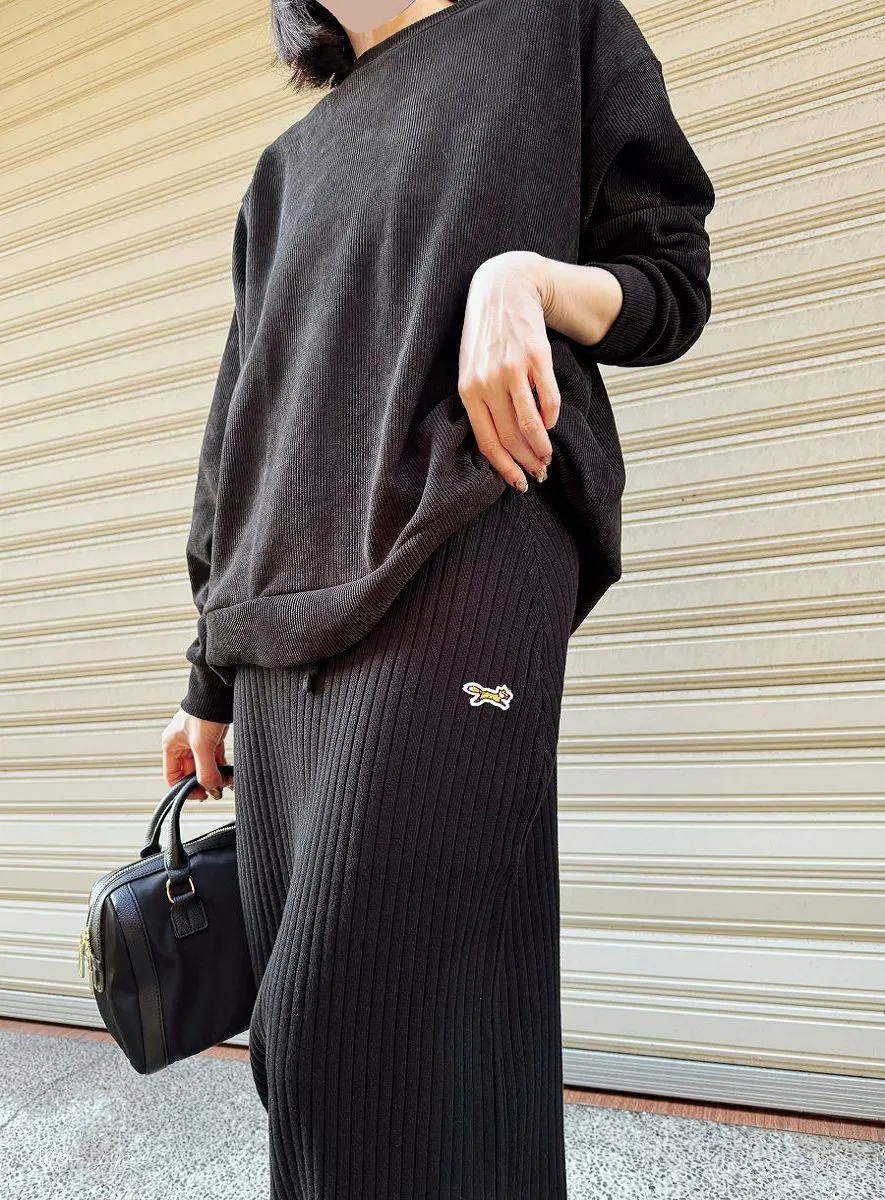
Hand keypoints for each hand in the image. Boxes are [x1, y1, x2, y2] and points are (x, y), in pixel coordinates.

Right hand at [161, 707, 230, 801]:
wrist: (220, 692)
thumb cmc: (204, 711)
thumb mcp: (202, 745)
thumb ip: (205, 770)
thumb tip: (212, 789)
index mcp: (171, 745)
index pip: (173, 776)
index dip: (185, 789)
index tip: (201, 795)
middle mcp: (183, 744)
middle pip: (191, 773)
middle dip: (204, 782)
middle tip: (218, 790)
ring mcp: (198, 741)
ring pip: (205, 766)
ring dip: (216, 776)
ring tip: (228, 783)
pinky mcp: (212, 737)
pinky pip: (216, 758)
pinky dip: (223, 767)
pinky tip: (231, 774)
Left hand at [459, 251, 560, 492]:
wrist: (504, 289)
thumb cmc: (486, 334)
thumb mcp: (472, 368)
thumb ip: (482, 401)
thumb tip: (501, 440)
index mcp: (468, 390)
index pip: (487, 440)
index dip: (504, 467)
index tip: (518, 483)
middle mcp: (487, 382)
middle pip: (510, 436)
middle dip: (527, 461)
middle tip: (540, 473)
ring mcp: (512, 369)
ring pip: (529, 422)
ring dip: (541, 445)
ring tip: (548, 457)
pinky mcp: (535, 357)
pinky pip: (548, 398)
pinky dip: (552, 416)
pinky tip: (553, 423)